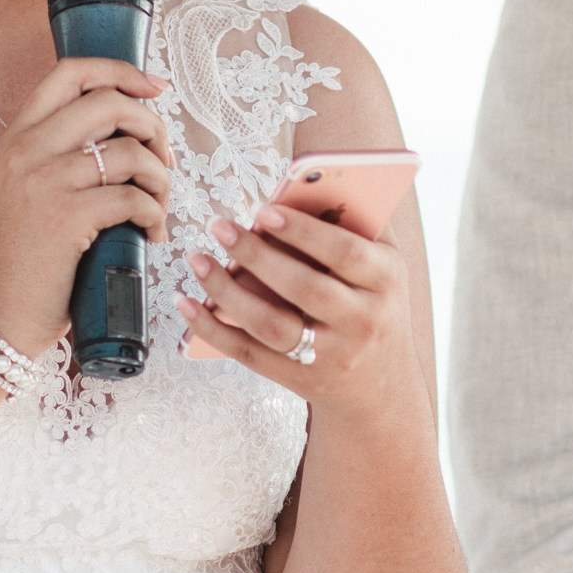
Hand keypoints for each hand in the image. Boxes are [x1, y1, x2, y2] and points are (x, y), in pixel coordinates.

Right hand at [0, 57, 174, 358]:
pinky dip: (156, 214)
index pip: (71, 72)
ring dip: (161, 179)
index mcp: (19, 135)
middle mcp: (27, 149)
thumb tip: (130, 130)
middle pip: (111, 103)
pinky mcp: (66, 216)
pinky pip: (135, 197)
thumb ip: (62, 153)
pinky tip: (152, 233)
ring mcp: (44, 181)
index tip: (154, 87)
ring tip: (158, 205)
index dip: (121, 71)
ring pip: (131, 151)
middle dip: (153, 127)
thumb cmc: (23, 255)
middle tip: (163, 161)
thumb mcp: (27, 187)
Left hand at [178, 205, 418, 418]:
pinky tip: (186, 304)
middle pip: (304, 288)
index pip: (344, 252)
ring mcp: (331, 356)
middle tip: (220, 226)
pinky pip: (249, 353)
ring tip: (198, 258)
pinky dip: (212, 329)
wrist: (382, 385)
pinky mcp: (300, 379)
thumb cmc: (374, 302)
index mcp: (386, 281)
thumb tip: (304, 187)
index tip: (262, 210)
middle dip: (256, 255)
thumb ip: (355, 224)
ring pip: (271, 324)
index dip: (302, 231)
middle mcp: (363, 321)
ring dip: (227, 291)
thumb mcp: (381, 264)